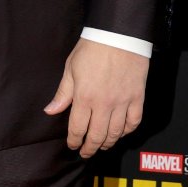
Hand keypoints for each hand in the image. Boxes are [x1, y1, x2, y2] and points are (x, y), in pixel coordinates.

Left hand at [44, 38, 148, 157]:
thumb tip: (50, 111)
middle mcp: (104, 104)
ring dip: (107, 143)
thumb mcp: (71, 67)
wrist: (118, 34)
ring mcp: (122, 102)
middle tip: (86, 152)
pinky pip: (133, 122)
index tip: (72, 145)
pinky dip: (127, 131)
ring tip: (102, 145)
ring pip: (115, 133)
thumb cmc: (92, 47)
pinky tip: (121, 132)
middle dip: (90, 148)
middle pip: (97, 136)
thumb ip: (63, 93)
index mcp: (84, 97)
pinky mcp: (137, 98)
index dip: (74, 141)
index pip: (77, 128)